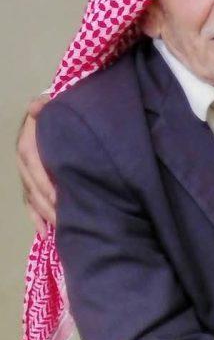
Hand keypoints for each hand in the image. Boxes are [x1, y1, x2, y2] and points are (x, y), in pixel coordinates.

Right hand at [18, 96, 54, 232]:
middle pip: (32, 186)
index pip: (31, 163)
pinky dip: (36, 218)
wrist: (56, 119)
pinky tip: (44, 233)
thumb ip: (44, 107)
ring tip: (57, 230)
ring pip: (31, 197)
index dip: (42, 181)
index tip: (56, 197)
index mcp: (28, 142)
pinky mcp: (31, 184)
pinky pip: (30, 203)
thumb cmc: (58, 115)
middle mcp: (24, 161)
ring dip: (43, 215)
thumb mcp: (52, 108)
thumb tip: (36, 107)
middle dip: (46, 205)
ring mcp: (26, 174)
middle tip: (64, 220)